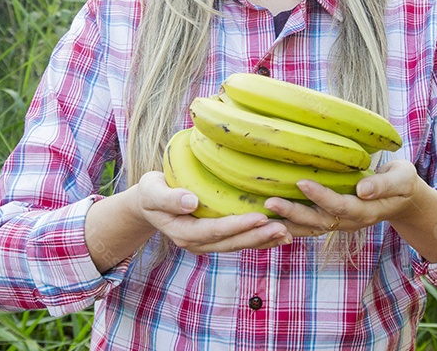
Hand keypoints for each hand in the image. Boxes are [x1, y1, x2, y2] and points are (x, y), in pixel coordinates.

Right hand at [135, 171, 291, 253]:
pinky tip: (278, 235)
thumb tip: (191, 201)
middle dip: (258, 236)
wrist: (148, 204)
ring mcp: (207, 243)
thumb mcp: (152, 191)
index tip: (259, 217)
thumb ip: (169, 198)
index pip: (215, 230)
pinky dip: (259, 239)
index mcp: (184, 233)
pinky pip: (239, 241)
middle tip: (283, 228)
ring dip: (263, 241)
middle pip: (232, 242)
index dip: (238, 225)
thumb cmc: (150, 193)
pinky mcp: (215, 239)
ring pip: (239, 244)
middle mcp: (198, 243)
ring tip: (288, 233)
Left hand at [263, 160, 425, 235]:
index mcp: (367, 211)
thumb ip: (383, 184)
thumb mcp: (402, 179)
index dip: (321, 196)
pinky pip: (307, 225)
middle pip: (318, 221)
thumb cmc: (402, 182)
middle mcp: (349, 222)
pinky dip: (288, 224)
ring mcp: (338, 223)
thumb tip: (363, 189)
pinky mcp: (330, 219)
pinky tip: (268, 218)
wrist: (403, 199)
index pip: (340, 206)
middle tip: (269, 202)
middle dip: (293, 213)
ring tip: (261, 213)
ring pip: (309, 227)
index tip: (301, 181)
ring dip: (285, 222)